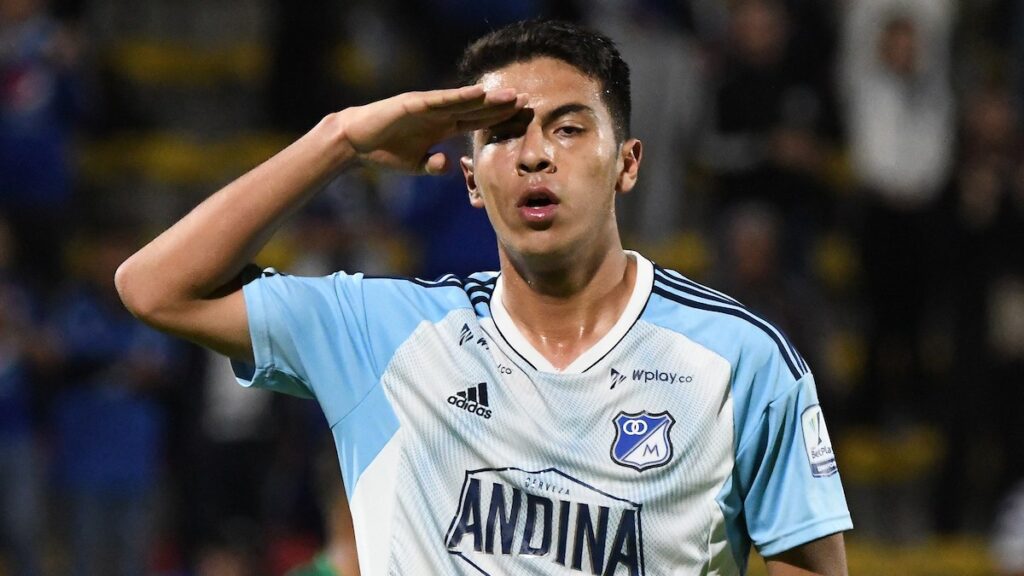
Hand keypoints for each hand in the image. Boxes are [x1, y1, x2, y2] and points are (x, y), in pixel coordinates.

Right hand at [338, 85, 523, 174]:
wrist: (357, 143)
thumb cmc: (385, 151)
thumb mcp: (416, 165)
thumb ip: (433, 166)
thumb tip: (448, 166)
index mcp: (443, 128)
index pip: (478, 123)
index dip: (501, 121)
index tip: (524, 120)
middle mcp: (440, 114)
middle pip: (478, 110)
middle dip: (503, 108)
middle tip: (530, 104)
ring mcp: (429, 106)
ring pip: (465, 102)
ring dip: (489, 99)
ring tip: (513, 96)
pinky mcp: (415, 103)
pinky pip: (442, 100)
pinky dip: (460, 96)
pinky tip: (479, 93)